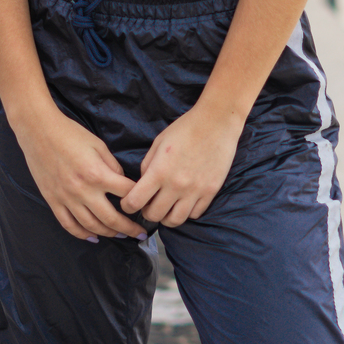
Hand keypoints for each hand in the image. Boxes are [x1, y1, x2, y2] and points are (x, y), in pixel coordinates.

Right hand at [15, 105, 146, 241]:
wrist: (39, 132)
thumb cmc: (71, 134)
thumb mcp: (99, 145)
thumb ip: (113, 166)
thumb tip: (122, 182)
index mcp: (97, 174)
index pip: (126, 194)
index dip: (139, 200)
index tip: (145, 204)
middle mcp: (83, 191)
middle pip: (111, 218)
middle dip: (128, 228)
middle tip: (139, 235)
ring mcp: (66, 198)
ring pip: (91, 225)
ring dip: (108, 233)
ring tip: (120, 236)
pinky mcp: (53, 201)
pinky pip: (68, 224)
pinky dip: (82, 234)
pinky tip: (93, 237)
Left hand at [121, 102, 243, 227]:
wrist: (216, 122)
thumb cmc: (185, 129)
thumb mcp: (158, 144)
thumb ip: (147, 166)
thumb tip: (143, 185)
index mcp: (159, 171)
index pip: (134, 202)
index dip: (127, 206)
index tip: (128, 203)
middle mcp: (176, 185)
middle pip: (154, 215)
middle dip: (146, 212)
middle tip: (148, 204)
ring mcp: (195, 191)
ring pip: (175, 220)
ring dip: (166, 217)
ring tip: (166, 207)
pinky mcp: (210, 191)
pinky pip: (195, 214)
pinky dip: (186, 212)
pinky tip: (184, 202)